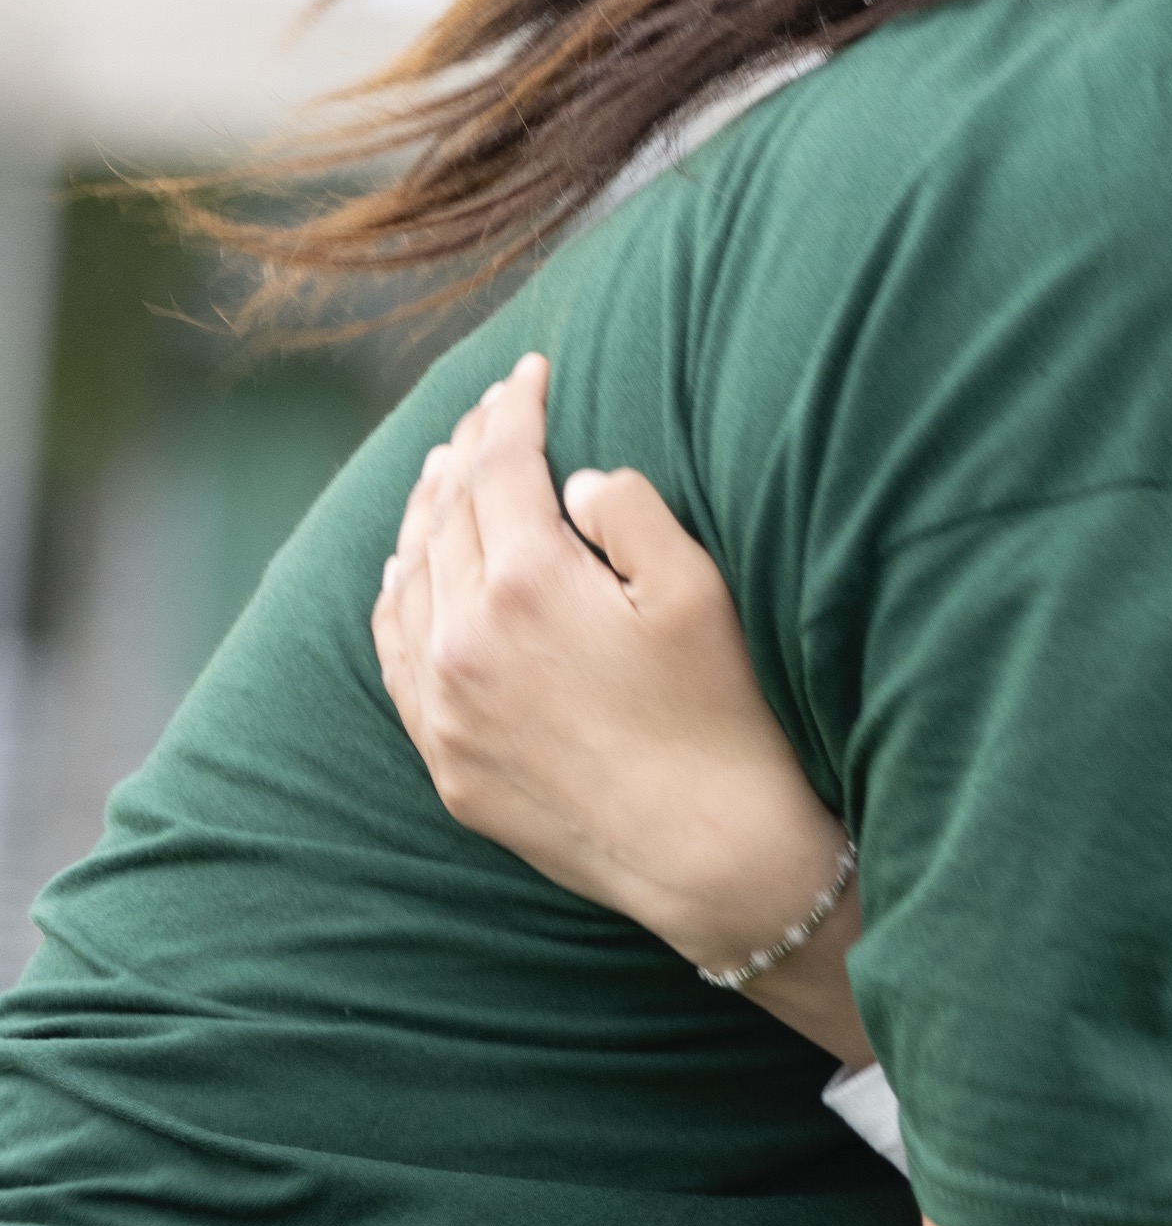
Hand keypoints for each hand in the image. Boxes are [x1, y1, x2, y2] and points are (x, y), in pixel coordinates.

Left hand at [371, 356, 859, 1026]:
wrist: (708, 854)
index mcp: (529, 583)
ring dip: (425, 515)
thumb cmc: (723, 716)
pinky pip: (394, 654)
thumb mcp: (699, 592)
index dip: (515, 408)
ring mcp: (443, 704)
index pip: (500, 465)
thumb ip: (631, 511)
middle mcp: (464, 639)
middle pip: (446, 513)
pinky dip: (398, 595)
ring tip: (448, 474)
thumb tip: (576, 483)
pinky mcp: (446, 758)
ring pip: (408, 578)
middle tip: (494, 411)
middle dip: (469, 450)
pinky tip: (411, 571)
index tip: (532, 372)